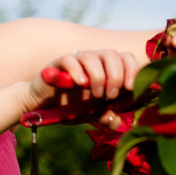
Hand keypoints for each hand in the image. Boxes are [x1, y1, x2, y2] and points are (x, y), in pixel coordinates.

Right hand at [24, 49, 139, 129]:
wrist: (42, 106)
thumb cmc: (70, 107)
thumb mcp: (91, 115)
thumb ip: (105, 118)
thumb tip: (115, 120)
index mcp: (106, 68)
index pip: (126, 58)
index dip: (133, 70)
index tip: (131, 90)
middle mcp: (93, 60)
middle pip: (112, 54)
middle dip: (117, 76)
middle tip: (111, 97)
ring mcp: (75, 60)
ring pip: (92, 56)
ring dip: (99, 76)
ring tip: (97, 95)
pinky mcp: (58, 64)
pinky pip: (69, 60)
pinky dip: (77, 71)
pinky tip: (81, 84)